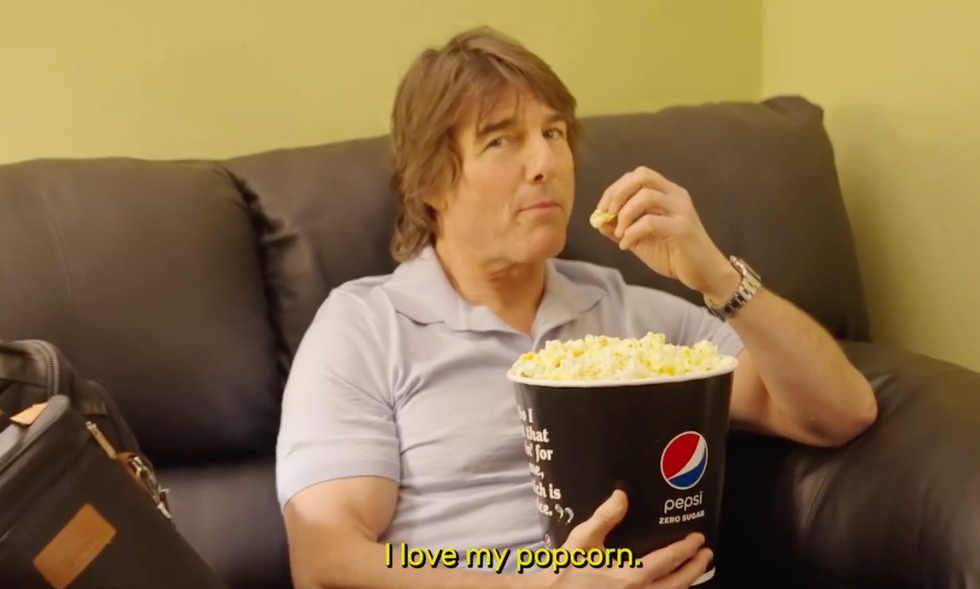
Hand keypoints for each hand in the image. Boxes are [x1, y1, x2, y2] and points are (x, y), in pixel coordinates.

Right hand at [538, 490, 712, 588]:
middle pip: (677, 585)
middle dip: (695, 569)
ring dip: (686, 584)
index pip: (668, 561)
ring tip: (694, 571)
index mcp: (630, 577)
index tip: (698, 539)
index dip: (686, 549)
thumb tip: (622, 496)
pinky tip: (670, 586)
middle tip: (706, 555)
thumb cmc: (566, 570)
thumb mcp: (583, 540)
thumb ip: (604, 518)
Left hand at [594, 166, 741, 303]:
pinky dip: (631, 233)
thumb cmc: (675, 255)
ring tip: (619, 233)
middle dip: (617, 193)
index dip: (616, 188)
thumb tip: (598, 221)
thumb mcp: (641, 240)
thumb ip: (621, 229)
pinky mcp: (682, 228)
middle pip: (642, 176)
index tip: (602, 209)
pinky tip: (626, 245)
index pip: (638, 175)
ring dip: (624, 214)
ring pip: (645, 196)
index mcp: (667, 193)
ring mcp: (681, 210)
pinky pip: (649, 222)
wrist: (704, 273)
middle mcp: (676, 195)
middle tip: (606, 214)